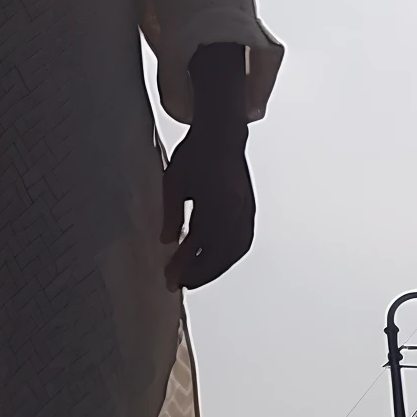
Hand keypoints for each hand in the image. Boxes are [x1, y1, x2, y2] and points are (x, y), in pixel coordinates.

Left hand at [162, 128, 255, 291]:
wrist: (221, 133)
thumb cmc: (196, 154)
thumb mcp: (173, 183)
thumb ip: (171, 215)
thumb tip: (167, 242)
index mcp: (215, 204)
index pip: (199, 246)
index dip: (185, 266)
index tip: (172, 279)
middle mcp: (235, 210)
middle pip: (219, 254)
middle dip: (200, 273)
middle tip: (181, 282)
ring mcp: (246, 210)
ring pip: (234, 250)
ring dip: (216, 267)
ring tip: (197, 275)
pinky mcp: (249, 208)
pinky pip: (242, 240)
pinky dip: (229, 255)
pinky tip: (216, 259)